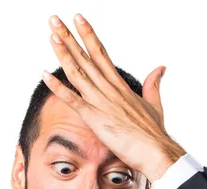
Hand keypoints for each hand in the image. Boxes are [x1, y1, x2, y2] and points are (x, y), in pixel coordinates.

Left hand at [43, 14, 185, 182]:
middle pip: (86, 57)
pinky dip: (58, 87)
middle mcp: (109, 89)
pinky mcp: (95, 118)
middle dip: (69, 37)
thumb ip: (153, 84)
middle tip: (54, 19)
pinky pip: (72, 100)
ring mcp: (102, 102)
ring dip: (63, 53)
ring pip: (78, 73)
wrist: (156, 151)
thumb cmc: (154, 133)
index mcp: (120, 85)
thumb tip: (160, 68)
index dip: (88, 35)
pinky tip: (45, 74)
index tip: (78, 19)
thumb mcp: (154, 104)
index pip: (101, 54)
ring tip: (51, 35)